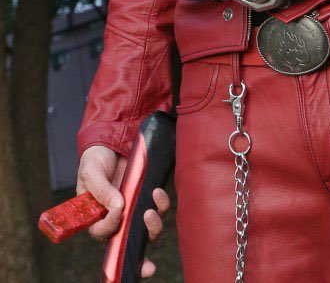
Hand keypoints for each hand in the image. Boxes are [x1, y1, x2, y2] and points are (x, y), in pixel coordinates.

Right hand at [77, 144, 170, 278]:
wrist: (112, 142)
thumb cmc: (96, 160)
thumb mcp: (91, 172)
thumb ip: (101, 190)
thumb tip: (117, 207)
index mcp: (98, 217)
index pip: (103, 234)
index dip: (110, 230)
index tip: (117, 215)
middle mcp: (118, 218)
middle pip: (129, 243)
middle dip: (140, 259)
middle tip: (147, 262)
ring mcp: (135, 209)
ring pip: (147, 230)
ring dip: (153, 227)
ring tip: (151, 211)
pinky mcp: (148, 197)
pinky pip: (159, 208)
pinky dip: (161, 204)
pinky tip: (158, 193)